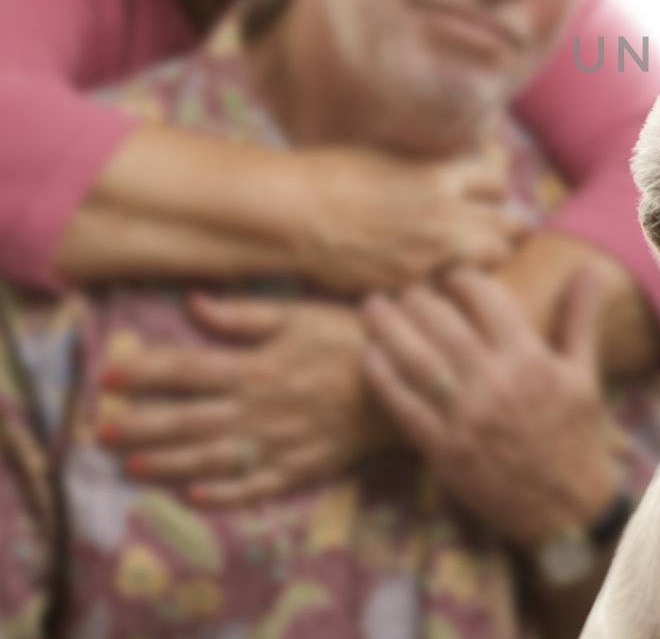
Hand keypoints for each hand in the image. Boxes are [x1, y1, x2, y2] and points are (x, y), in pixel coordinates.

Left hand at [96, 293, 394, 504]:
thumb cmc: (358, 335)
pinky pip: (258, 486)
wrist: (415, 375)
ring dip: (170, 462)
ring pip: (214, 457)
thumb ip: (247, 314)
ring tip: (133, 465)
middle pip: (190, 419)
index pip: (189, 369)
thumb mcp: (305, 313)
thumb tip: (194, 304)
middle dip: (143, 425)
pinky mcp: (304, 465)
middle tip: (101, 432)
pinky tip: (197, 497)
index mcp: (258, 366)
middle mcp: (261, 408)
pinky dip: (226, 494)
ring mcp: (281, 442)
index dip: (147, 372)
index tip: (110, 375)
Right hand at [291, 147, 521, 291]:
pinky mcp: (411, 284)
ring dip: (487, 256)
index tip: (482, 196)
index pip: (498, 184)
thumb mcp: (392, 155)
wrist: (293, 213)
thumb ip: (432, 165)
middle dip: (503, 226)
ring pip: (493, 260)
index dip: (491, 191)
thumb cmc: (332, 174)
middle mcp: (446, 217)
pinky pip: (453, 288)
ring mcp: (431, 255)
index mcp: (441, 177)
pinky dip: (451, 284)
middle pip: (510, 225)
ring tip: (470, 255)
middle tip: (489, 229)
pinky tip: (438, 277)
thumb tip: (460, 165)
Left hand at [362, 267, 623, 548]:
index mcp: (530, 360)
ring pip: (416, 360)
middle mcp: (495, 384)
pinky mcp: (443, 450)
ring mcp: (466, 418)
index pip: (487, 301)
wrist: (567, 507)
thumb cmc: (576, 433)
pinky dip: (382, 376)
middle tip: (404, 287)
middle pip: (443, 325)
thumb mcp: (584, 372)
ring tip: (373, 306)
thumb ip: (580, 317)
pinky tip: (369, 354)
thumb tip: (588, 268)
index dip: (462, 280)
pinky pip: (403, 406)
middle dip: (418, 299)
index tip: (450, 275)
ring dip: (389, 328)